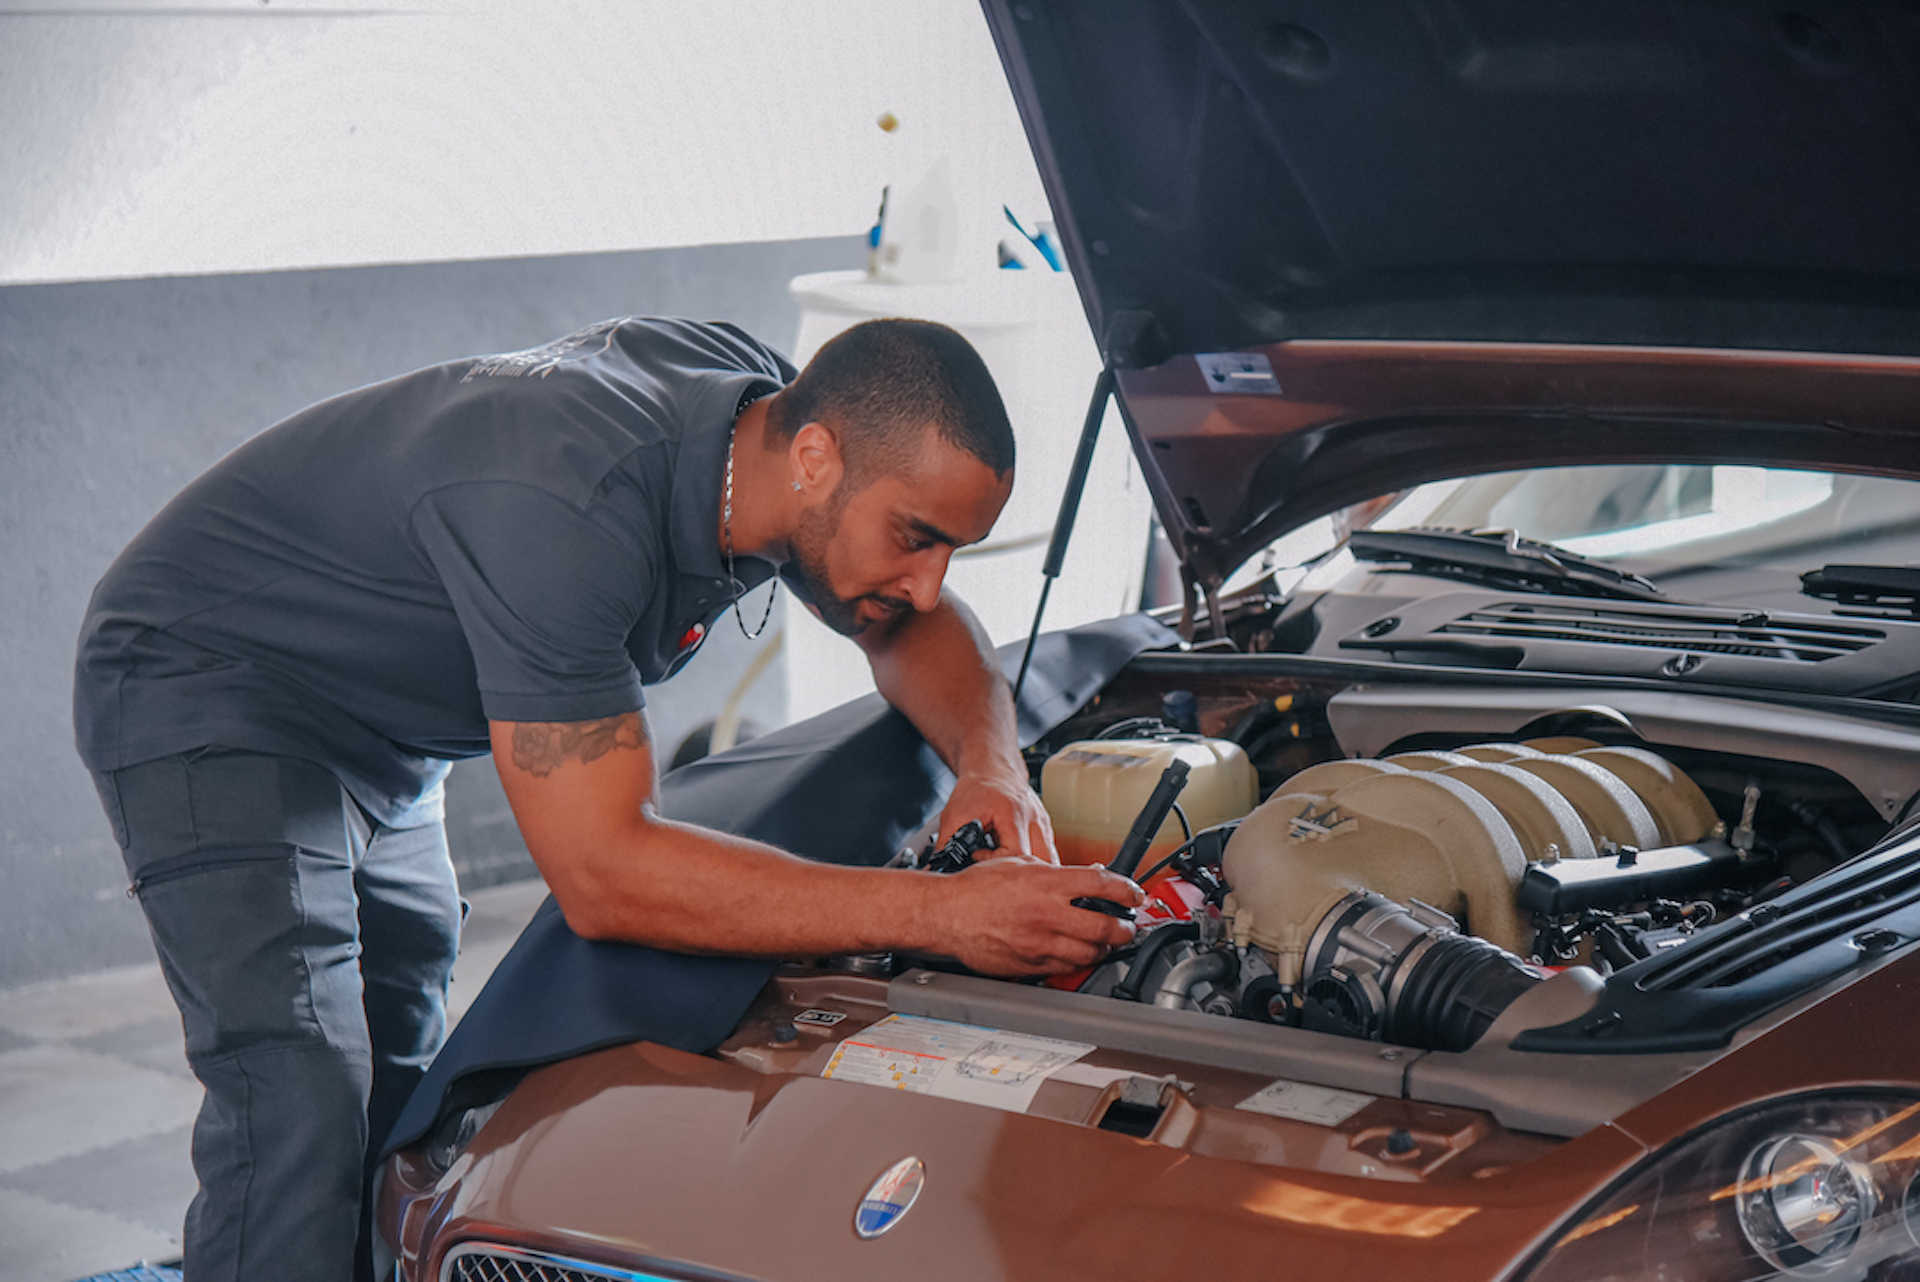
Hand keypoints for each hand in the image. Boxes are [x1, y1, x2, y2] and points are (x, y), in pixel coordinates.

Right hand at [922, 859, 1142, 975]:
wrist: (946, 913)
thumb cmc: (977, 887)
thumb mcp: (1020, 863)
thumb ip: (1057, 872)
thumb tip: (1088, 877)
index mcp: (1047, 883)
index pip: (1103, 886)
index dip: (1127, 892)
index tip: (1135, 896)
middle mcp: (1047, 914)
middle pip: (1104, 928)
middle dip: (1124, 929)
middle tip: (1127, 927)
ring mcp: (1038, 943)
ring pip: (1088, 954)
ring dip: (1103, 949)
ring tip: (1105, 943)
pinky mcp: (1028, 965)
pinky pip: (1064, 969)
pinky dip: (1076, 962)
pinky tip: (1077, 954)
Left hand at [939, 765, 1056, 862]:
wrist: (993, 768)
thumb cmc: (976, 788)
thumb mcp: (954, 814)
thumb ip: (946, 843)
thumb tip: (937, 868)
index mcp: (1012, 813)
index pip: (1017, 852)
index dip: (996, 862)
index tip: (979, 856)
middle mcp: (1034, 819)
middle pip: (1043, 861)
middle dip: (1020, 875)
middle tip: (997, 871)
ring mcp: (1043, 824)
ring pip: (1051, 861)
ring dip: (1033, 872)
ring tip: (1008, 869)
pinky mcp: (1045, 829)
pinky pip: (1049, 854)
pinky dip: (1036, 864)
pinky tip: (1017, 861)